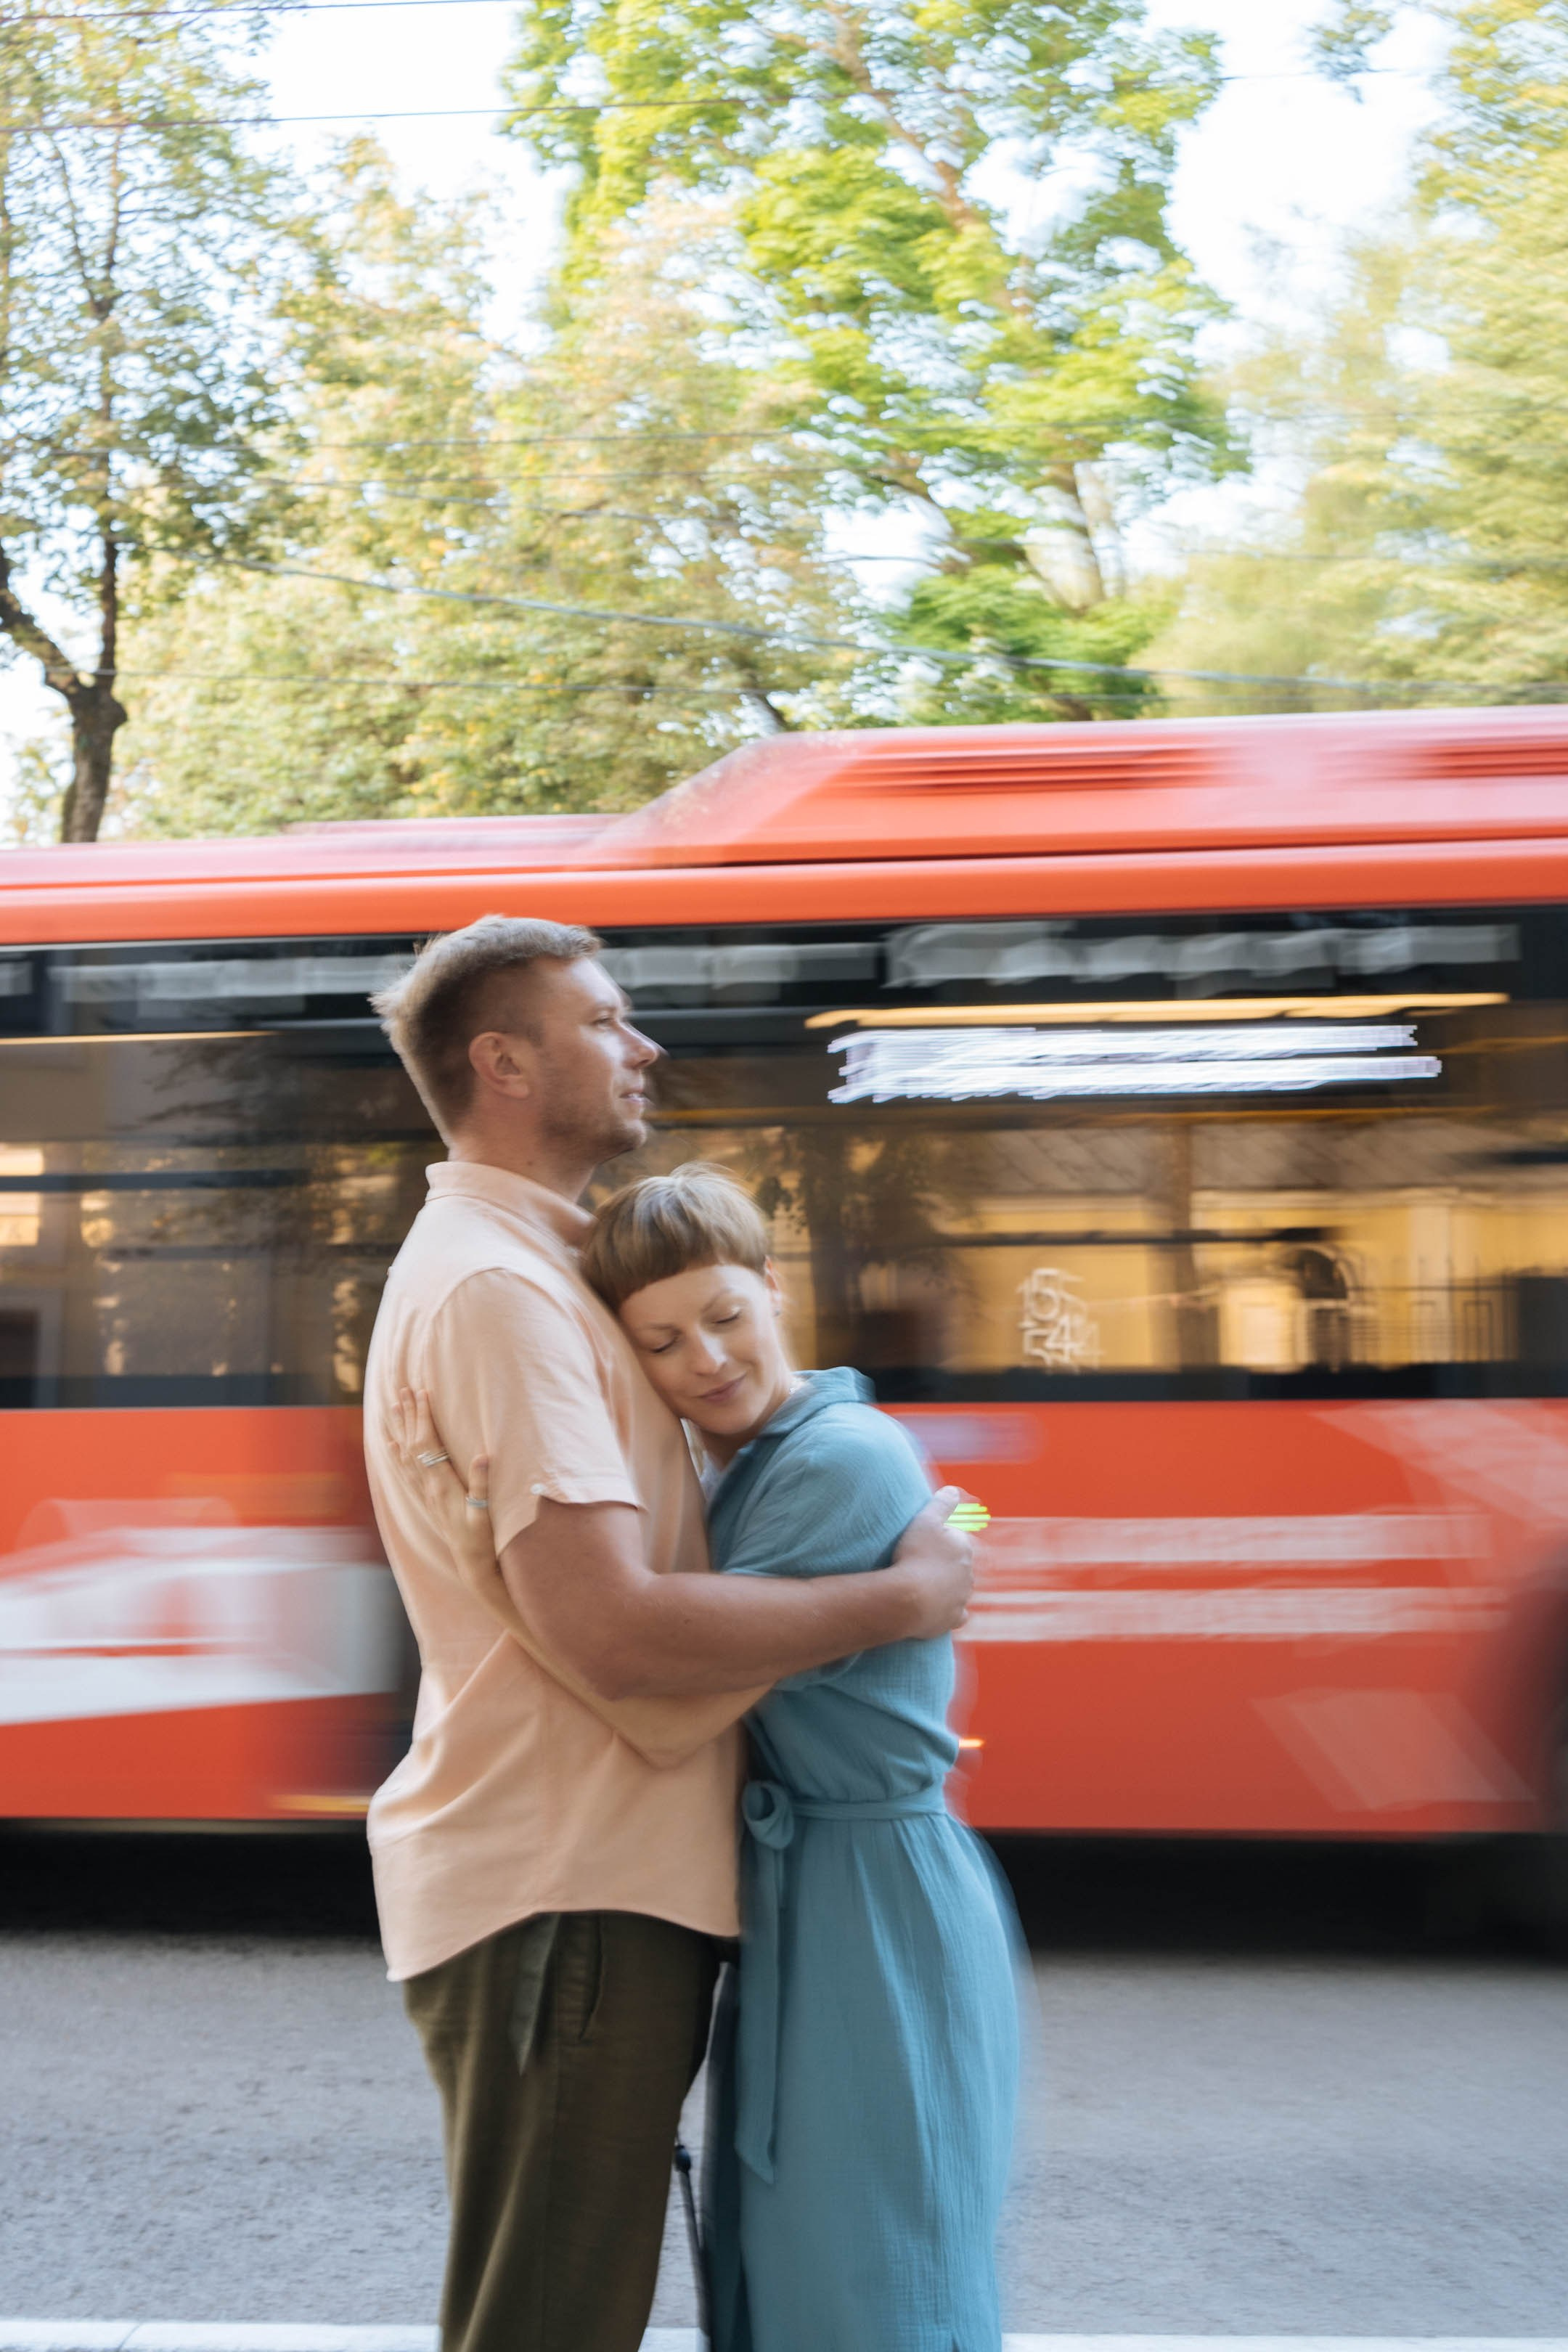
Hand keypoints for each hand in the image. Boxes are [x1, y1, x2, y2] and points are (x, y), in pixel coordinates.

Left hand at [391, 1387, 516, 1625]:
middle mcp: (428, 1487)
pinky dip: (398, 1455)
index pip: (429, 1444)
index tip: (422, 1393)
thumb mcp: (484, 1512)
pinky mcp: (426, 1499)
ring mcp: (425, 1493)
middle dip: (409, 1415)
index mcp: (442, 1485)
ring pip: (406, 1455)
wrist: (470, 1561)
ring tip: (393, 1407)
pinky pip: (406, 1472)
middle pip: (414, 1444)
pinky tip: (392, 1445)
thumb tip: (483, 1456)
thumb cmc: (481, 1538)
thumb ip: (481, 1484)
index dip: (424, 1418)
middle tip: (403, 1389)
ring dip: (400, 1430)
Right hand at [890, 1484, 978, 1637]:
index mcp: (965, 1549)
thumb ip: (941, 1504)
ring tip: (929, 1585)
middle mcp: (969, 1574)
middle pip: (961, 1566)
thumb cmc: (915, 1556)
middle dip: (948, 1564)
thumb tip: (953, 1490)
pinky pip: (957, 1615)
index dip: (944, 1540)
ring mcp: (962, 1598)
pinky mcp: (953, 1619)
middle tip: (925, 1564)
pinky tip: (940, 1609)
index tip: (928, 1542)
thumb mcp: (925, 1520)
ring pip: (961, 1590)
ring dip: (950, 1587)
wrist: (907, 1598)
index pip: (960, 1540)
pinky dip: (950, 1611)